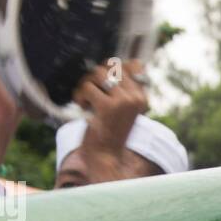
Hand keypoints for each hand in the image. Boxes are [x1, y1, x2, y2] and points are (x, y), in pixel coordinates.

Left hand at [72, 59, 150, 182]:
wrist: (106, 158)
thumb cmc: (110, 132)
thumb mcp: (121, 106)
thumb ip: (124, 84)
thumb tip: (134, 62)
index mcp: (141, 97)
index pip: (128, 65)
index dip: (108, 70)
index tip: (102, 87)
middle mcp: (135, 98)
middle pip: (110, 66)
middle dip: (94, 77)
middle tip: (90, 93)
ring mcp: (123, 102)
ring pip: (97, 73)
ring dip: (85, 85)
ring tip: (86, 101)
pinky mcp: (107, 107)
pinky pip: (87, 87)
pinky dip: (79, 97)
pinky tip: (83, 108)